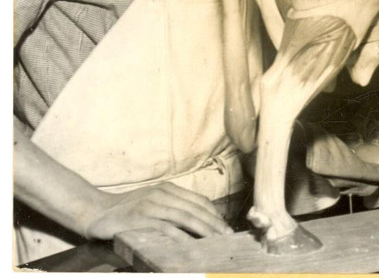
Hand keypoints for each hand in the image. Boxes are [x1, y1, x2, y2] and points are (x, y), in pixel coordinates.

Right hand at [83, 182, 232, 242]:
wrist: (94, 211)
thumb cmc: (125, 211)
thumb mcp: (152, 204)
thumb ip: (171, 209)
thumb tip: (194, 223)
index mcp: (168, 189)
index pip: (199, 201)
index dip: (214, 214)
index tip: (226, 227)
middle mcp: (162, 194)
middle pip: (195, 209)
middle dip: (214, 224)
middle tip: (228, 237)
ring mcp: (151, 205)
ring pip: (185, 217)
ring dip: (203, 230)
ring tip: (216, 241)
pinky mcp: (140, 218)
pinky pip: (166, 228)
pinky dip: (180, 236)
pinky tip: (190, 245)